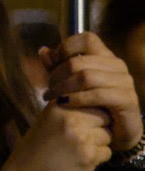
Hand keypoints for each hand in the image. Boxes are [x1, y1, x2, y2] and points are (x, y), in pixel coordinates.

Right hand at [2, 98, 112, 170]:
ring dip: (98, 143)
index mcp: (58, 108)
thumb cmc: (34, 151)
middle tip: (82, 138)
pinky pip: (106, 152)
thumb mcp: (45, 121)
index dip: (91, 112)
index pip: (91, 101)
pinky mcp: (89, 156)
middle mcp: (71, 119)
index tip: (83, 122)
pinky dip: (97, 158)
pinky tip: (80, 161)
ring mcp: (82, 138)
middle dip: (98, 127)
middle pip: (104, 116)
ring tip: (79, 150)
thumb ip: (67, 109)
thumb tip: (91, 100)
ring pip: (108, 135)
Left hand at [42, 33, 143, 153]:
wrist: (115, 132)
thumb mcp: (70, 85)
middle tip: (47, 90)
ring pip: (87, 77)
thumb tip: (43, 50)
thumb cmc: (90, 107)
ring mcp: (124, 82)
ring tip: (50, 98)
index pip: (87, 39)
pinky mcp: (127, 100)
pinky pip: (98, 95)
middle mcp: (117, 66)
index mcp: (105, 57)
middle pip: (79, 61)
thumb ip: (57, 68)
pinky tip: (64, 104)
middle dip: (57, 75)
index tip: (52, 64)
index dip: (65, 48)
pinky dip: (77, 99)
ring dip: (63, 88)